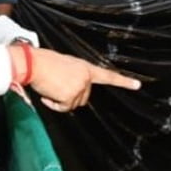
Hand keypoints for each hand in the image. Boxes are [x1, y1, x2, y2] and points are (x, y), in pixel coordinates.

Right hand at [12, 46, 140, 112]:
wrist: (33, 64)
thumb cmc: (44, 62)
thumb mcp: (66, 65)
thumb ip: (76, 75)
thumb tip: (74, 89)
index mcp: (86, 67)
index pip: (108, 75)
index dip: (124, 81)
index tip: (137, 85)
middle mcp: (86, 77)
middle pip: (84, 97)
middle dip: (71, 96)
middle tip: (56, 86)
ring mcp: (79, 87)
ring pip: (73, 104)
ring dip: (61, 101)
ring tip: (51, 88)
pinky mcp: (70, 96)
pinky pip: (64, 108)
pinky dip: (54, 105)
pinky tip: (47, 95)